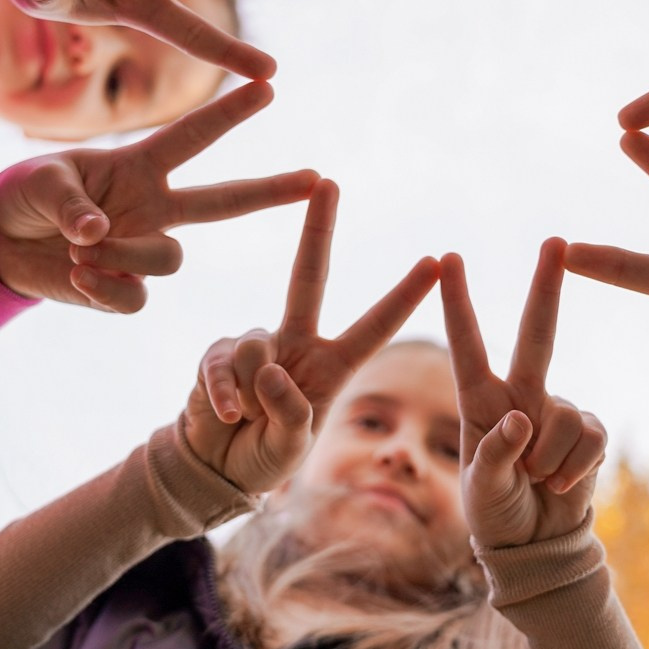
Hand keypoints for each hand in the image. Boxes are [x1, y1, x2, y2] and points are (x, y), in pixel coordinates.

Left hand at [0, 81, 315, 310]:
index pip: (192, 136)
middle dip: (269, 190)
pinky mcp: (122, 289)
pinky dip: (108, 289)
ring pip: (170, 259)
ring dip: (125, 256)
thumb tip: (99, 234)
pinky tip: (78, 277)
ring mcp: (141, 249)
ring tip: (79, 251)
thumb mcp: (39, 184)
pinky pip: (137, 298)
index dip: (229, 112)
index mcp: (137, 166)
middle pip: (222, 201)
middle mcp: (151, 207)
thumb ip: (72, 203)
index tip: (268, 85)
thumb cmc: (23, 194)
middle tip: (314, 177)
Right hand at [182, 180, 438, 492]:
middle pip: (309, 277)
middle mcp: (297, 343)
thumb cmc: (265, 454)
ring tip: (248, 421)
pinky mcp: (217, 352)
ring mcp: (257, 344)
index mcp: (332, 365)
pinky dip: (225, 395)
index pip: (375, 326)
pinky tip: (227, 415)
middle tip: (328, 183)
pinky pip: (224, 364)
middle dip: (318, 229)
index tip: (435, 261)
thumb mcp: (291, 444)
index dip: (404, 296)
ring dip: (254, 394)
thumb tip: (269, 368)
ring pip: (257, 349)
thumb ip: (289, 410)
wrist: (212, 466)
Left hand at [439, 241, 604, 550]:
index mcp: (479, 402)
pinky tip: (559, 485)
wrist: (536, 544)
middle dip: (545, 288)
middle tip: (554, 241)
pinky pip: (590, 436)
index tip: (447, 259)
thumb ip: (496, 455)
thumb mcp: (482, 488)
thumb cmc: (494, 512)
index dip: (457, 303)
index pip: (467, 345)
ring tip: (535, 482)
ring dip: (551, 458)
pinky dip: (575, 467)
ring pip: (564, 414)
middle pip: (537, 335)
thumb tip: (522, 420)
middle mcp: (520, 396)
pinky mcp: (590, 432)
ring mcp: (556, 410)